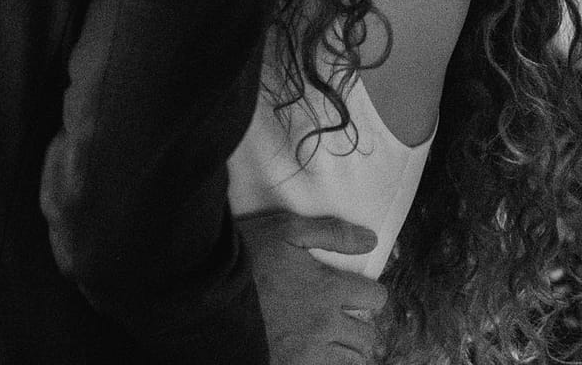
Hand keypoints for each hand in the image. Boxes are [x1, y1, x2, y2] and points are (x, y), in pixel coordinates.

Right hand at [237, 211, 386, 364]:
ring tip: (330, 340)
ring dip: (347, 351)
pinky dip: (324, 363)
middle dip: (360, 326)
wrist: (205, 288)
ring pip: (352, 361)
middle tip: (343, 319)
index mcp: (328, 288)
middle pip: (367, 336)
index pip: (375, 297)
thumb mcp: (285, 230)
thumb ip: (331, 233)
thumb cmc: (244, 256)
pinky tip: (310, 351)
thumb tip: (371, 240)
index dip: (369, 293)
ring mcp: (307, 350)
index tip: (356, 291)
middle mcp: (324, 323)